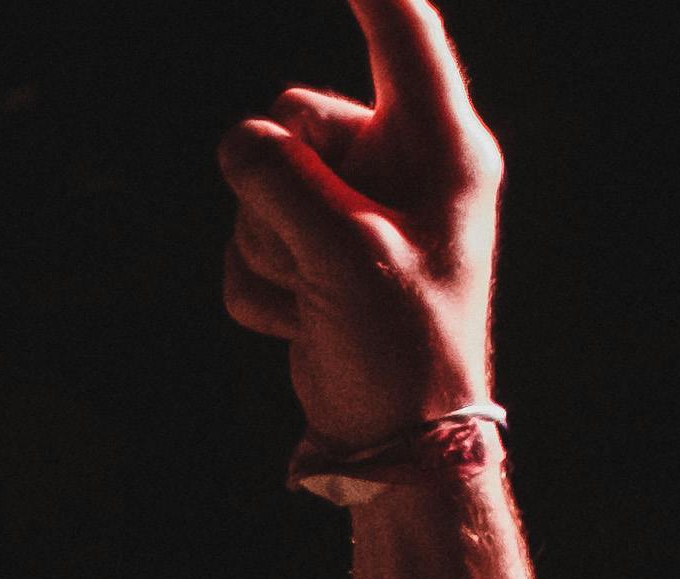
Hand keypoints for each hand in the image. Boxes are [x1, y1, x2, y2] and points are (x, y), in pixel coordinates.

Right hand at [219, 0, 496, 443]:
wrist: (395, 438)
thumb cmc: (401, 345)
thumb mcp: (347, 256)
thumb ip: (284, 183)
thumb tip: (237, 140)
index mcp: (442, 146)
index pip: (405, 37)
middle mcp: (398, 163)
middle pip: (291, 118)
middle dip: (277, 187)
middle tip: (316, 256)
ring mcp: (350, 207)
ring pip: (254, 185)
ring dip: (266, 248)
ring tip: (315, 300)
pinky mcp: (310, 250)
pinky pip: (243, 239)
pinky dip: (258, 286)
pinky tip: (301, 321)